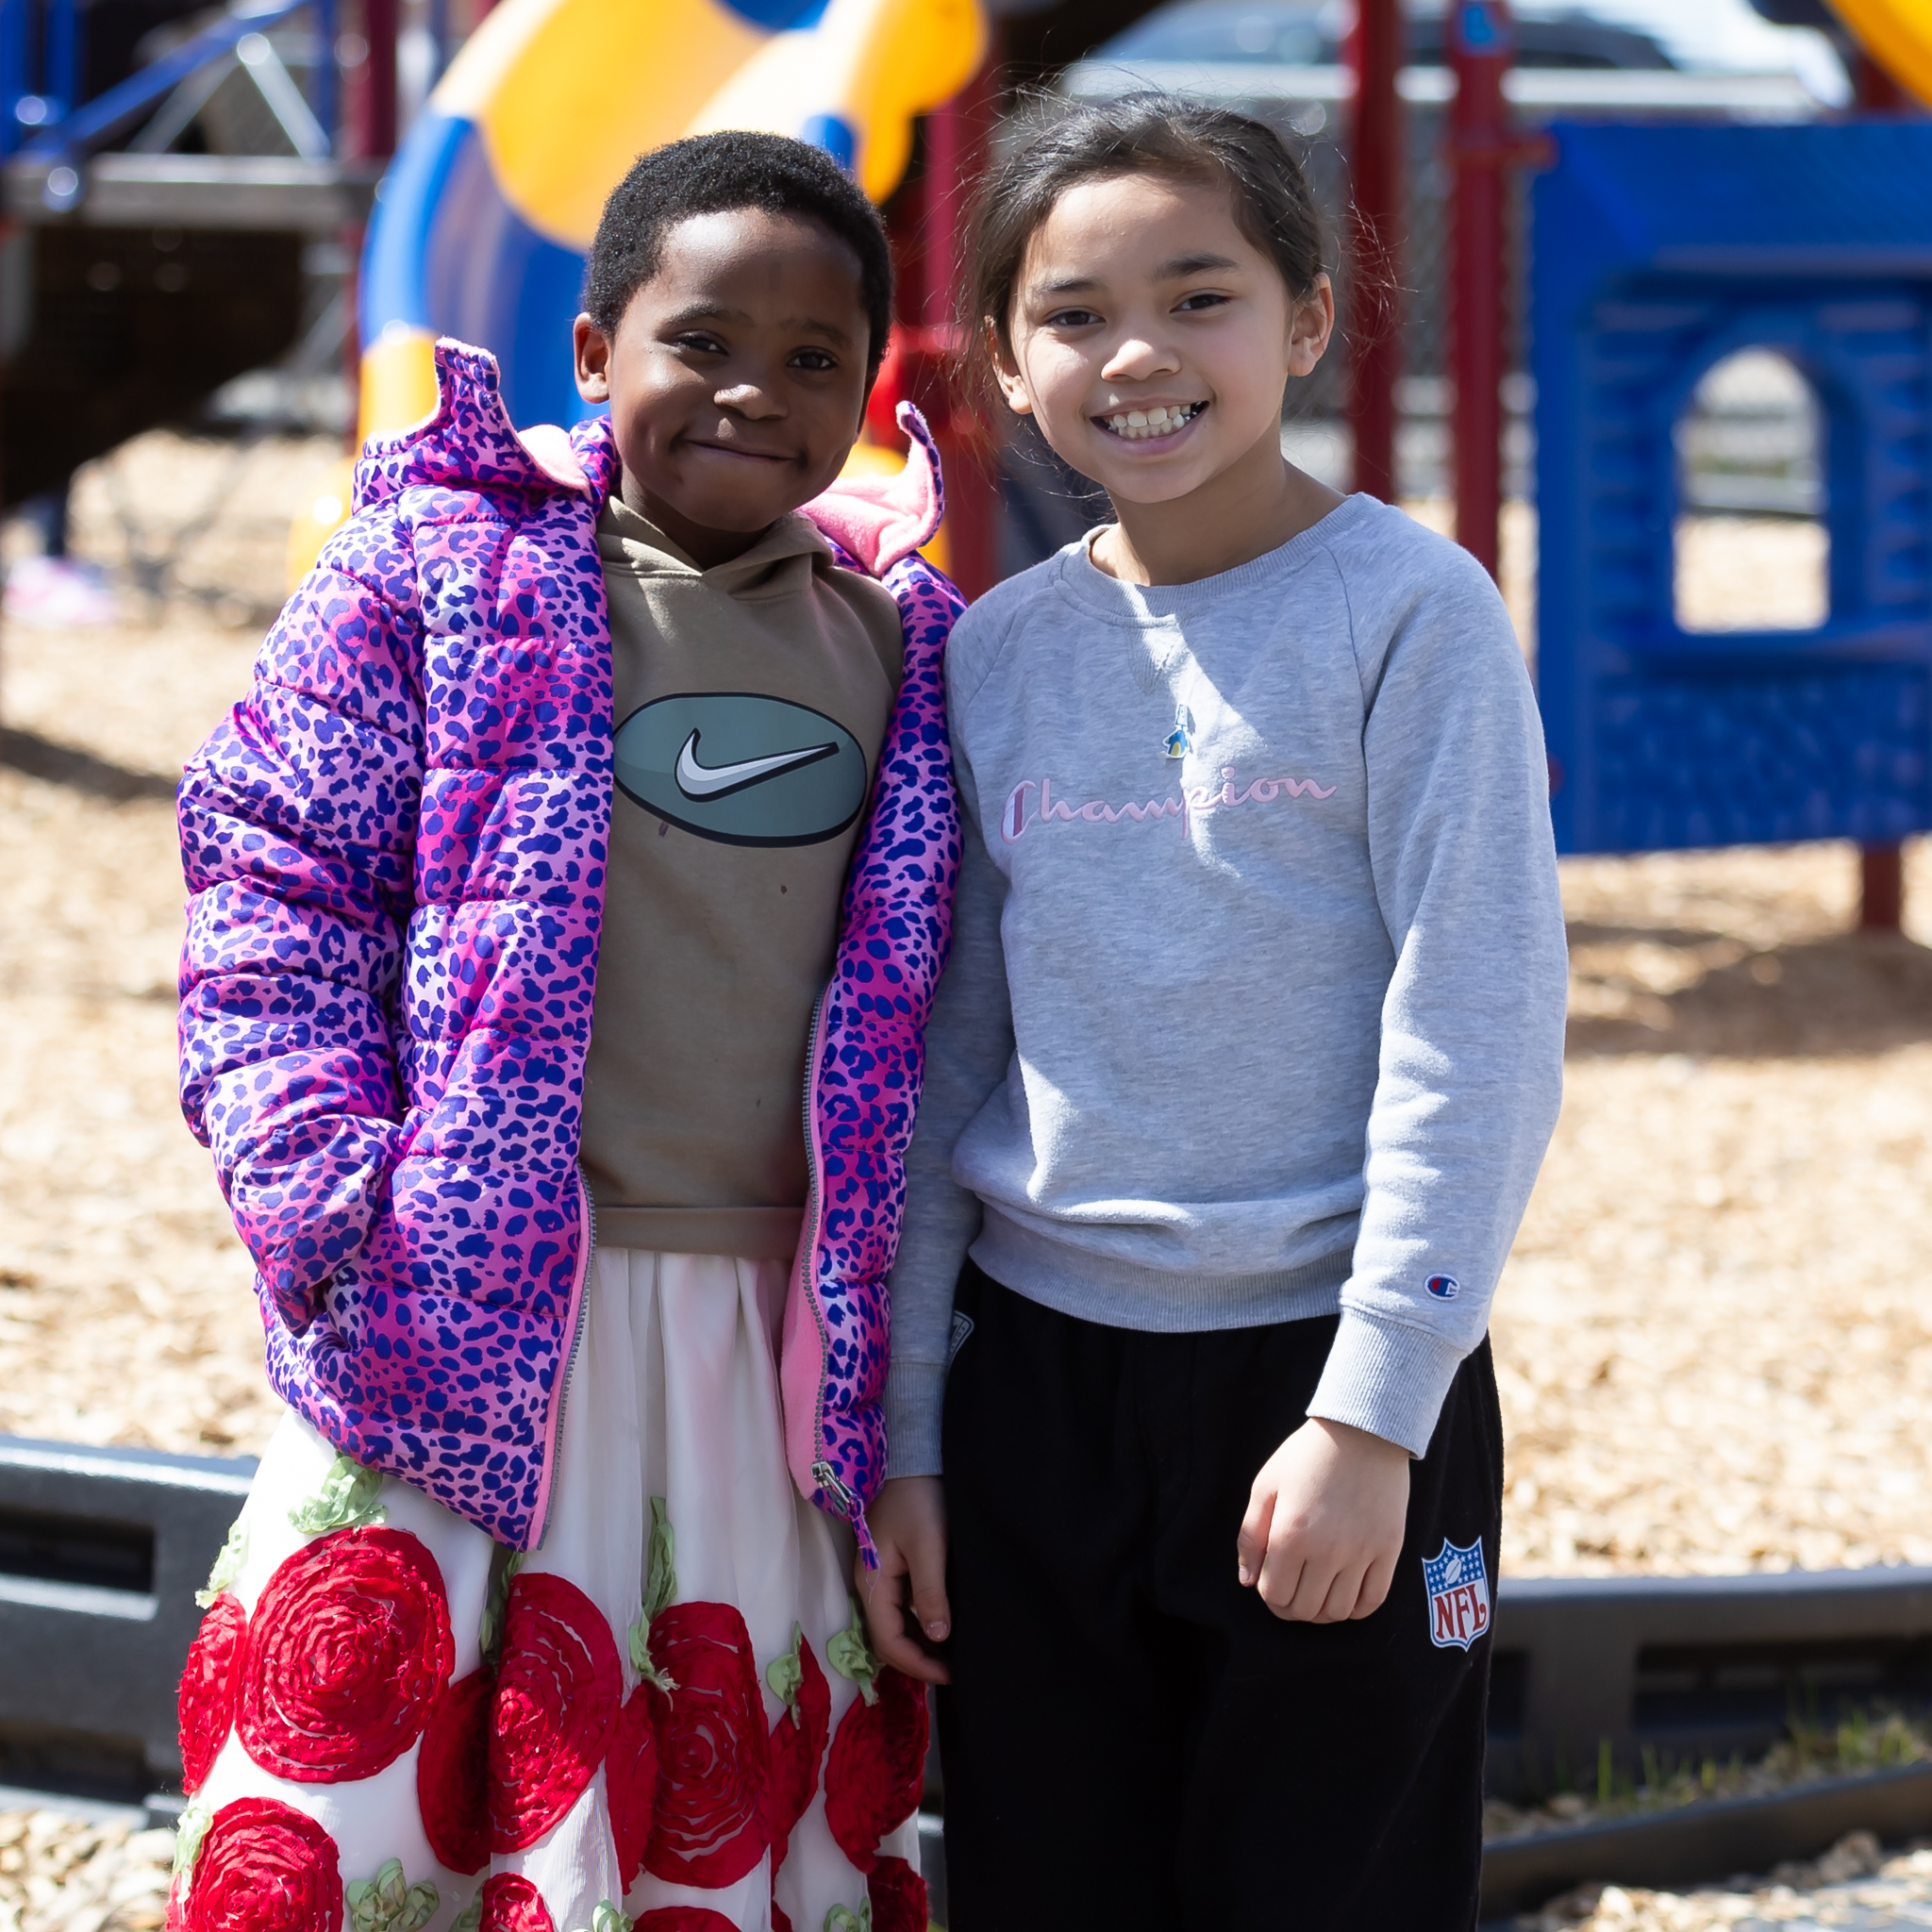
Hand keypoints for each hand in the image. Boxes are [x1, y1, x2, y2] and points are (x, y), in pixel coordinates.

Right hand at [857, 1475, 950, 1684]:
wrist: (909, 1458)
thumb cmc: (917, 1499)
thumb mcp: (928, 1545)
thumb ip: (930, 1591)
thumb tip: (939, 1637)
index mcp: (872, 1583)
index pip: (888, 1641)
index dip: (917, 1665)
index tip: (951, 1675)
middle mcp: (871, 1584)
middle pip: (888, 1638)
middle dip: (918, 1659)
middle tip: (954, 1669)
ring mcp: (880, 1575)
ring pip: (896, 1624)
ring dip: (920, 1643)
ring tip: (952, 1654)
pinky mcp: (892, 1566)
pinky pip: (903, 1607)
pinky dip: (921, 1623)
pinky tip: (944, 1624)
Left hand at [1237, 1418, 1409, 1622]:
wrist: (1362, 1431)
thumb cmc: (1307, 1455)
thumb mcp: (1266, 1485)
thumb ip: (1250, 1535)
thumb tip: (1248, 1580)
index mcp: (1291, 1534)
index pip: (1275, 1595)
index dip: (1269, 1596)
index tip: (1271, 1583)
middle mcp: (1327, 1550)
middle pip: (1305, 1609)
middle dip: (1291, 1608)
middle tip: (1291, 1592)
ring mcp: (1361, 1553)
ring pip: (1338, 1612)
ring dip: (1322, 1612)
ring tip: (1316, 1593)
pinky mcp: (1388, 1550)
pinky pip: (1372, 1601)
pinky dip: (1356, 1609)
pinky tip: (1344, 1595)